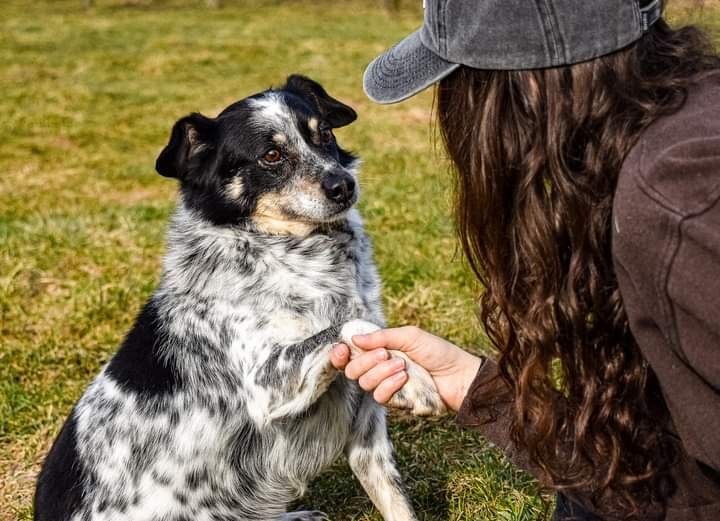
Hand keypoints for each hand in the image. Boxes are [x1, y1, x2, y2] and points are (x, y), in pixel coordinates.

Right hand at [331, 326, 482, 411]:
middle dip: (365, 361)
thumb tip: (354, 338)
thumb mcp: (410, 336)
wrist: (459, 375)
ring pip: (364, 383)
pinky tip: (403, 378)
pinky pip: (379, 396)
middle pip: (352, 370)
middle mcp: (380, 368)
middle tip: (385, 353)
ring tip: (401, 365)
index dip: (340, 354)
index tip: (342, 349)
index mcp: (381, 350)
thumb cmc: (438, 352)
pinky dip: (388, 385)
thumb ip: (382, 337)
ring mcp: (387, 386)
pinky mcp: (396, 402)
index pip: (351, 355)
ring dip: (380, 372)